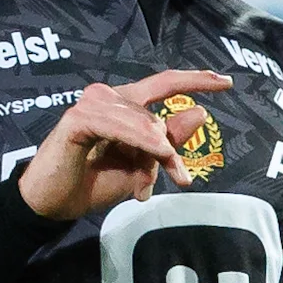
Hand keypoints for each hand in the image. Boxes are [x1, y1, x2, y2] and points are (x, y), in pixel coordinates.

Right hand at [18, 69, 230, 221]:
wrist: (56, 202)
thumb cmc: (94, 182)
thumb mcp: (141, 166)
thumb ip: (168, 142)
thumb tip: (201, 113)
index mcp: (125, 106)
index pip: (164, 83)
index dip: (195, 81)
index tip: (227, 82)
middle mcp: (108, 98)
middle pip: (157, 116)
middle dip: (170, 151)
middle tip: (179, 179)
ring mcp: (92, 105)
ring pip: (144, 123)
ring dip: (154, 155)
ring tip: (148, 184)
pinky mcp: (78, 119)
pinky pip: (122, 126)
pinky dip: (141, 140)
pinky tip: (158, 152)